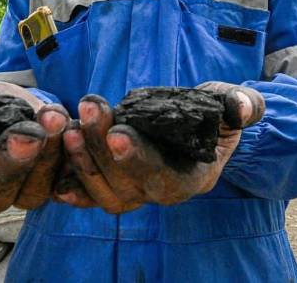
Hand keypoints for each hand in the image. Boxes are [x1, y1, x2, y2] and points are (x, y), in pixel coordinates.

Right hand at [0, 81, 68, 214]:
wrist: (26, 102)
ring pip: (33, 192)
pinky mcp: (59, 184)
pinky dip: (76, 155)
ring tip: (52, 118)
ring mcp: (25, 191)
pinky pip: (70, 183)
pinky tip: (76, 127)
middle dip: (7, 165)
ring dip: (46, 156)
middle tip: (23, 134)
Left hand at [59, 82, 264, 213]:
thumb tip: (241, 107)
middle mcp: (162, 192)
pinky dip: (71, 185)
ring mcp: (137, 191)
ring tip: (68, 125)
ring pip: (105, 191)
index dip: (140, 158)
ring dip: (83, 160)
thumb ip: (243, 105)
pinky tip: (53, 172)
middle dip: (102, 148)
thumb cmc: (217, 112)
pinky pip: (90, 194)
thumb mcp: (234, 102)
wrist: (201, 122)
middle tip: (89, 109)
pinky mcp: (116, 182)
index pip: (164, 177)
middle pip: (127, 185)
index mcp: (194, 177)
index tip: (118, 131)